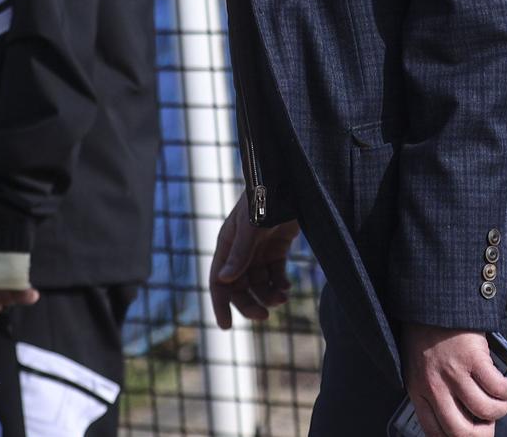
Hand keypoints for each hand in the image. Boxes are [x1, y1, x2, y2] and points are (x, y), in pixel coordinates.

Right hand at [208, 193, 298, 327]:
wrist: (288, 181)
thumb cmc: (265, 199)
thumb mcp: (251, 227)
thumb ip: (240, 253)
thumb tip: (224, 281)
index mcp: (227, 244)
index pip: (219, 281)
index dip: (220, 304)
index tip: (226, 326)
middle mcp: (241, 250)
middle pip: (240, 287)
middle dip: (250, 303)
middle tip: (265, 316)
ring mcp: (259, 250)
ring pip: (260, 283)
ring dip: (269, 294)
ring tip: (282, 298)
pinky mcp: (277, 248)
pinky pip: (276, 274)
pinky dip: (280, 284)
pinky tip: (287, 288)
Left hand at [401, 323, 506, 436]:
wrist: (434, 300)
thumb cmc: (428, 333)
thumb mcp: (420, 367)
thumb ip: (435, 392)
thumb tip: (464, 415)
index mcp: (418, 392)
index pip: (436, 433)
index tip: (475, 433)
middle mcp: (434, 387)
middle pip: (462, 432)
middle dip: (483, 434)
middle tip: (490, 423)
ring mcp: (454, 373)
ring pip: (486, 410)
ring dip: (501, 408)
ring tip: (503, 397)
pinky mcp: (474, 358)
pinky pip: (499, 387)